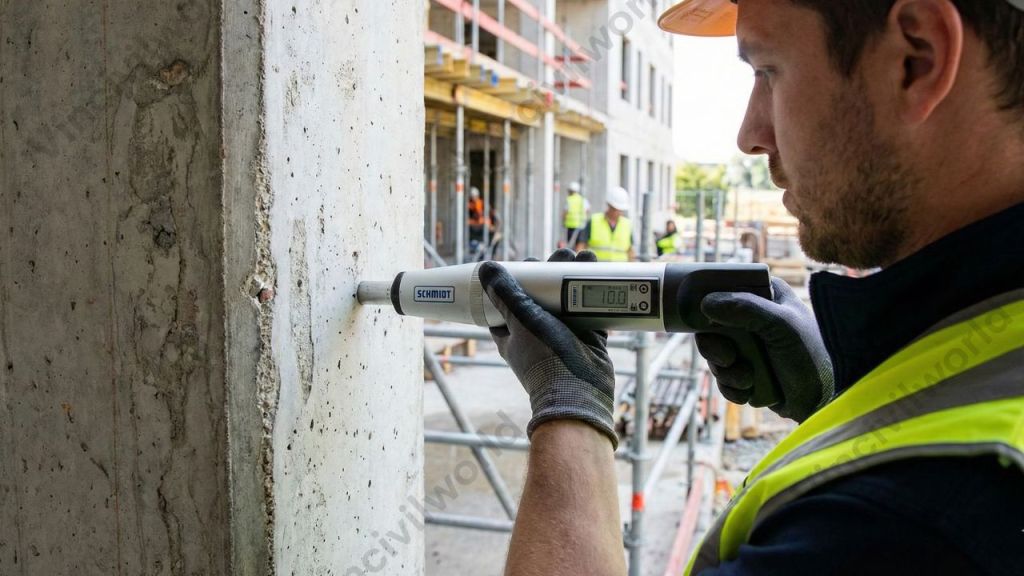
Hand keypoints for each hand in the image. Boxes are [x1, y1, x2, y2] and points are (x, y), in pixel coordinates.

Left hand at [479, 249, 618, 448]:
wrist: (579, 394)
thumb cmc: (545, 361)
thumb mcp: (522, 322)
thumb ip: (506, 295)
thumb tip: (487, 268)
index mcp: (512, 332)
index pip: (510, 298)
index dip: (520, 277)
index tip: (532, 261)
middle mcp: (537, 333)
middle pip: (543, 294)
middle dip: (555, 272)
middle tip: (564, 254)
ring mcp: (563, 336)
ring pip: (568, 300)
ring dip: (577, 278)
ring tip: (586, 257)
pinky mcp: (587, 339)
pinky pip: (590, 312)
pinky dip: (596, 294)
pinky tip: (601, 276)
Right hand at [696, 277, 833, 421]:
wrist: (823, 401)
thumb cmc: (812, 356)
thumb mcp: (781, 325)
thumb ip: (746, 308)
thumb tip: (706, 303)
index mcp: (764, 295)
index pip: (723, 290)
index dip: (709, 306)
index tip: (707, 322)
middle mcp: (753, 318)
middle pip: (709, 327)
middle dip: (715, 349)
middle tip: (728, 358)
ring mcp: (748, 346)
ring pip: (713, 355)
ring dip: (726, 372)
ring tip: (748, 379)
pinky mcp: (746, 371)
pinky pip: (722, 378)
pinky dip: (731, 388)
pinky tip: (749, 391)